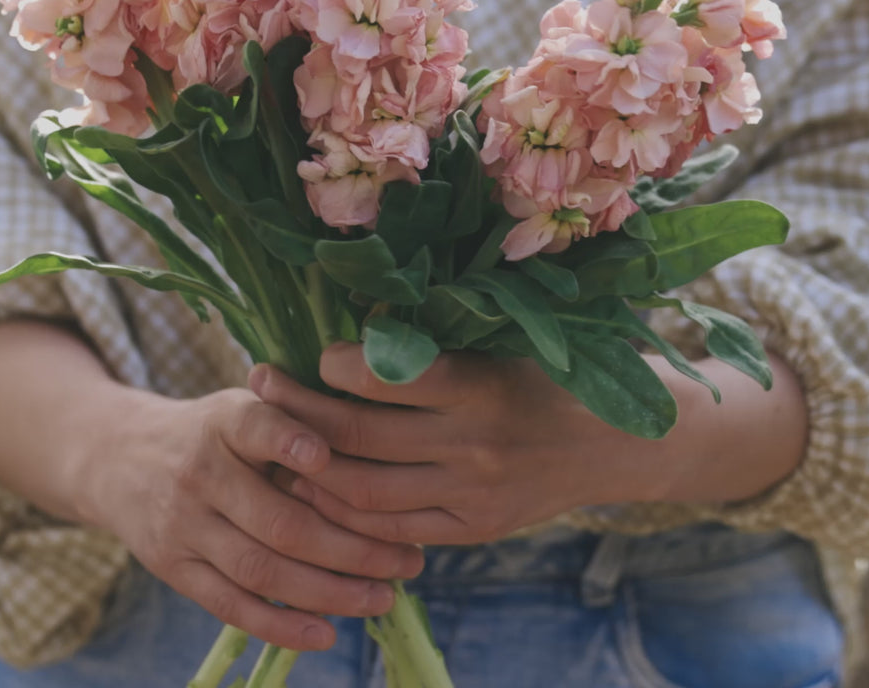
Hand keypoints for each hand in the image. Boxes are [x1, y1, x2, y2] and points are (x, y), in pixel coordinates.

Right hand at [75, 385, 424, 650]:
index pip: (255, 427)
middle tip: (407, 559)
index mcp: (223, 421)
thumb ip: (294, 415)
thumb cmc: (210, 430)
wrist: (119, 457)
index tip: (327, 456)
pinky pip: (231, 605)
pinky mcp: (173, 569)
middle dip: (351, 546)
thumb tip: (371, 432)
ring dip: (329, 591)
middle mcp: (200, 473)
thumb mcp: (242, 403)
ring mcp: (183, 526)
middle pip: (279, 520)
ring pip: (262, 569)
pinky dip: (281, 624)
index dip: (289, 440)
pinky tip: (327, 633)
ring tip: (383, 598)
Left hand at [248, 343, 664, 546]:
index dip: (333, 366)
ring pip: (362, 492)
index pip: (382, 378)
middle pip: (357, 436)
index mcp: (476, 386)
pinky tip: (320, 489)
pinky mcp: (472, 529)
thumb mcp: (496, 349)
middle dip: (297, 411)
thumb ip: (432, 351)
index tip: (312, 355)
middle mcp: (470, 444)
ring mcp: (469, 494)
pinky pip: (392, 528)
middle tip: (259, 384)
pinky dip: (348, 512)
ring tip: (276, 444)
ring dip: (309, 467)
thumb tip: (352, 338)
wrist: (610, 444)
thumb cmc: (544, 378)